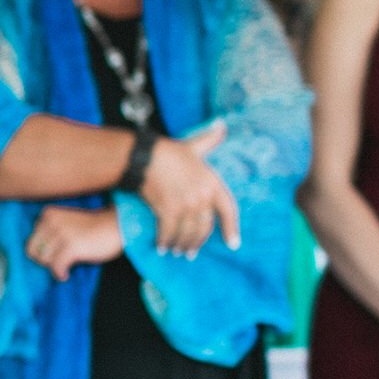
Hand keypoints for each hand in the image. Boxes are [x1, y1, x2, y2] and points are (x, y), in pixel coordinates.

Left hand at [25, 205, 123, 280]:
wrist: (117, 226)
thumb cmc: (92, 228)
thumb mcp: (65, 223)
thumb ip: (50, 233)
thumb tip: (35, 255)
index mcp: (48, 214)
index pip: (31, 239)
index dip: (42, 250)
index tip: (55, 253)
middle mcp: (52, 222)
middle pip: (33, 250)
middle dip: (44, 260)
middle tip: (58, 262)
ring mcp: (62, 234)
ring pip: (44, 259)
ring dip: (53, 267)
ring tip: (65, 266)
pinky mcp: (72, 246)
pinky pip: (56, 266)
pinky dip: (60, 273)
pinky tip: (65, 275)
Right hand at [136, 122, 239, 257]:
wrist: (145, 156)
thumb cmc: (169, 150)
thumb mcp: (194, 145)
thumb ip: (210, 139)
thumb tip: (222, 125)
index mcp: (212, 184)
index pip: (228, 210)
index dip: (232, 229)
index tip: (234, 245)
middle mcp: (202, 197)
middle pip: (204, 227)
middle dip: (198, 242)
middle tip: (191, 253)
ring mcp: (185, 205)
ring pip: (187, 233)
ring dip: (182, 245)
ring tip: (177, 251)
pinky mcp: (167, 210)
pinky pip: (169, 233)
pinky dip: (164, 242)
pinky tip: (161, 247)